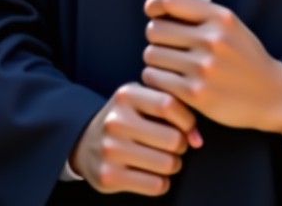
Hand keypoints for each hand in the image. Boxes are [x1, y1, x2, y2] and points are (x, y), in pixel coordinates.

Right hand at [69, 81, 202, 196]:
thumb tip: (197, 139)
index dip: (187, 119)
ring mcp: (110, 150)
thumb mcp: (141, 100)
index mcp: (126, 95)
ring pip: (166, 164)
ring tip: (167, 159)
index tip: (188, 126)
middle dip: (182, 145)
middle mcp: (115, 121)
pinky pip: (154, 185)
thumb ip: (171, 108)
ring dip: (174, 165)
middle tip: (176, 145)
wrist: (85, 142)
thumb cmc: (126, 118)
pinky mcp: (108, 177)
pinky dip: (162, 182)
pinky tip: (154, 175)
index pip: (169, 104)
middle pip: (172, 138)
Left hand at [142, 0, 281, 136]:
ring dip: (155, 61)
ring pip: (151, 55)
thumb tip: (161, 7)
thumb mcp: (231, 26)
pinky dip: (157, 80)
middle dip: (156, 37)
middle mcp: (211, 40)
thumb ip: (201, 15)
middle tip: (166, 45)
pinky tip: (170, 82)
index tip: (152, 11)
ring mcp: (203, 67)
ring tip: (170, 65)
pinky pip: (155, 79)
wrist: (270, 94)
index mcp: (220, 17)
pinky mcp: (195, 94)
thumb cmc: (245, 58)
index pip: (171, 0)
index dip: (155, 5)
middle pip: (155, 30)